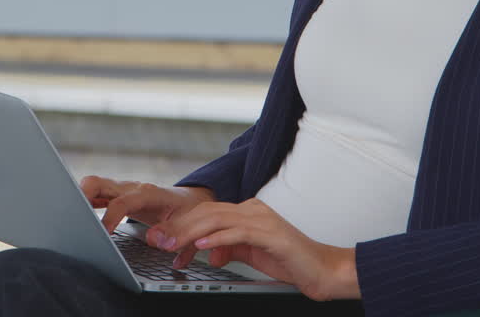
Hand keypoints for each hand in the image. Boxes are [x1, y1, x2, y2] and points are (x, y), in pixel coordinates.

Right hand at [79, 175, 213, 232]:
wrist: (190, 201)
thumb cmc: (189, 212)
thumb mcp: (189, 223)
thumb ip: (174, 233)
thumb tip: (154, 240)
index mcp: (148, 194)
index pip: (123, 201)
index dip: (111, 216)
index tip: (102, 234)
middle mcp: (131, 188)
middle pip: (99, 183)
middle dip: (81, 196)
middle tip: (72, 217)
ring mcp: (121, 190)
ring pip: (92, 185)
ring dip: (78, 198)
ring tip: (66, 217)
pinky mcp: (116, 196)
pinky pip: (94, 194)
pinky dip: (83, 203)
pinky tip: (75, 216)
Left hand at [150, 198, 360, 301]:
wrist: (323, 270)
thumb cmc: (290, 262)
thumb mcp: (251, 255)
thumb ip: (229, 250)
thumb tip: (207, 254)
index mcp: (247, 212)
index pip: (206, 213)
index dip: (181, 225)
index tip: (161, 238)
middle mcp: (253, 209)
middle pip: (206, 212)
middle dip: (178, 226)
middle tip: (157, 239)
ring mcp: (262, 219)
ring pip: (217, 219)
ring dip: (190, 232)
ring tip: (171, 244)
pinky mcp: (271, 234)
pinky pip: (238, 233)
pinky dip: (217, 239)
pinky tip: (201, 247)